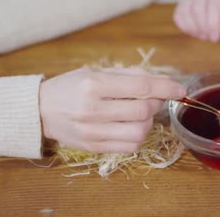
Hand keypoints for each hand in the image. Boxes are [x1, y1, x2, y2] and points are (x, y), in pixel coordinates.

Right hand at [38, 67, 185, 152]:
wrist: (39, 111)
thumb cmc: (70, 87)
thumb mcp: (95, 71)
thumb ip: (129, 75)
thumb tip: (161, 81)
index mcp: (93, 84)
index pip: (141, 87)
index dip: (166, 88)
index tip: (180, 89)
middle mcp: (92, 109)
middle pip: (143, 110)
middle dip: (157, 103)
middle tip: (154, 97)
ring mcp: (92, 131)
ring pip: (140, 132)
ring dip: (148, 122)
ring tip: (140, 113)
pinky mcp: (93, 147)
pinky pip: (130, 146)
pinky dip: (138, 135)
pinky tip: (131, 125)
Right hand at [173, 0, 219, 41]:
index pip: (212, 6)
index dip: (212, 25)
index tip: (216, 38)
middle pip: (196, 10)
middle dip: (202, 28)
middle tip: (210, 38)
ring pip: (184, 12)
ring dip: (192, 28)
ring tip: (203, 36)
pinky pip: (178, 14)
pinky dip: (184, 26)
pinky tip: (194, 32)